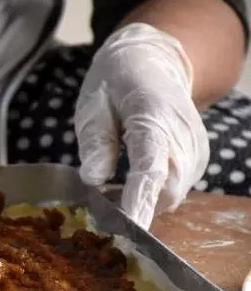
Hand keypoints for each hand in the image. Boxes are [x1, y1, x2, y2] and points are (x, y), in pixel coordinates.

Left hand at [74, 23, 209, 228]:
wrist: (155, 61)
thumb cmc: (116, 82)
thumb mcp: (93, 104)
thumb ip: (95, 141)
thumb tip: (92, 179)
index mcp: (154, 116)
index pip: (151, 168)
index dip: (139, 202)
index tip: (126, 229)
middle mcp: (184, 136)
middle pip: (166, 190)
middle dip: (136, 208)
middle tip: (99, 211)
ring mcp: (196, 148)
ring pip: (171, 194)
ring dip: (142, 201)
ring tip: (109, 192)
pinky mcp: (197, 158)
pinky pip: (174, 188)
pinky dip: (151, 193)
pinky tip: (128, 184)